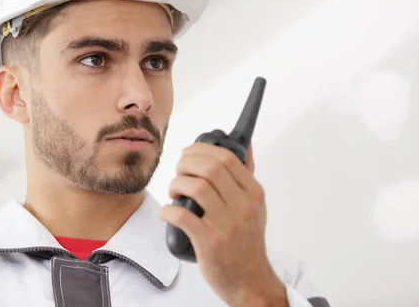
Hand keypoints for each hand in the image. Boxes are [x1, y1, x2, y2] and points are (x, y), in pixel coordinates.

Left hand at [160, 144, 286, 306]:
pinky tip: (168, 212)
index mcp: (253, 193)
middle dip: (185, 163)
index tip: (188, 155)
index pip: (226, 157)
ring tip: (174, 192)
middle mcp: (243, 206)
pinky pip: (182, 216)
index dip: (200, 150)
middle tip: (178, 172)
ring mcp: (227, 224)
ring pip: (196, 187)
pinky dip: (168, 210)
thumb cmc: (247, 240)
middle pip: (210, 167)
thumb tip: (246, 144)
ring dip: (177, 184)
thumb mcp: (255, 205)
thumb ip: (246, 175)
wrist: (249, 279)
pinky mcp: (210, 242)